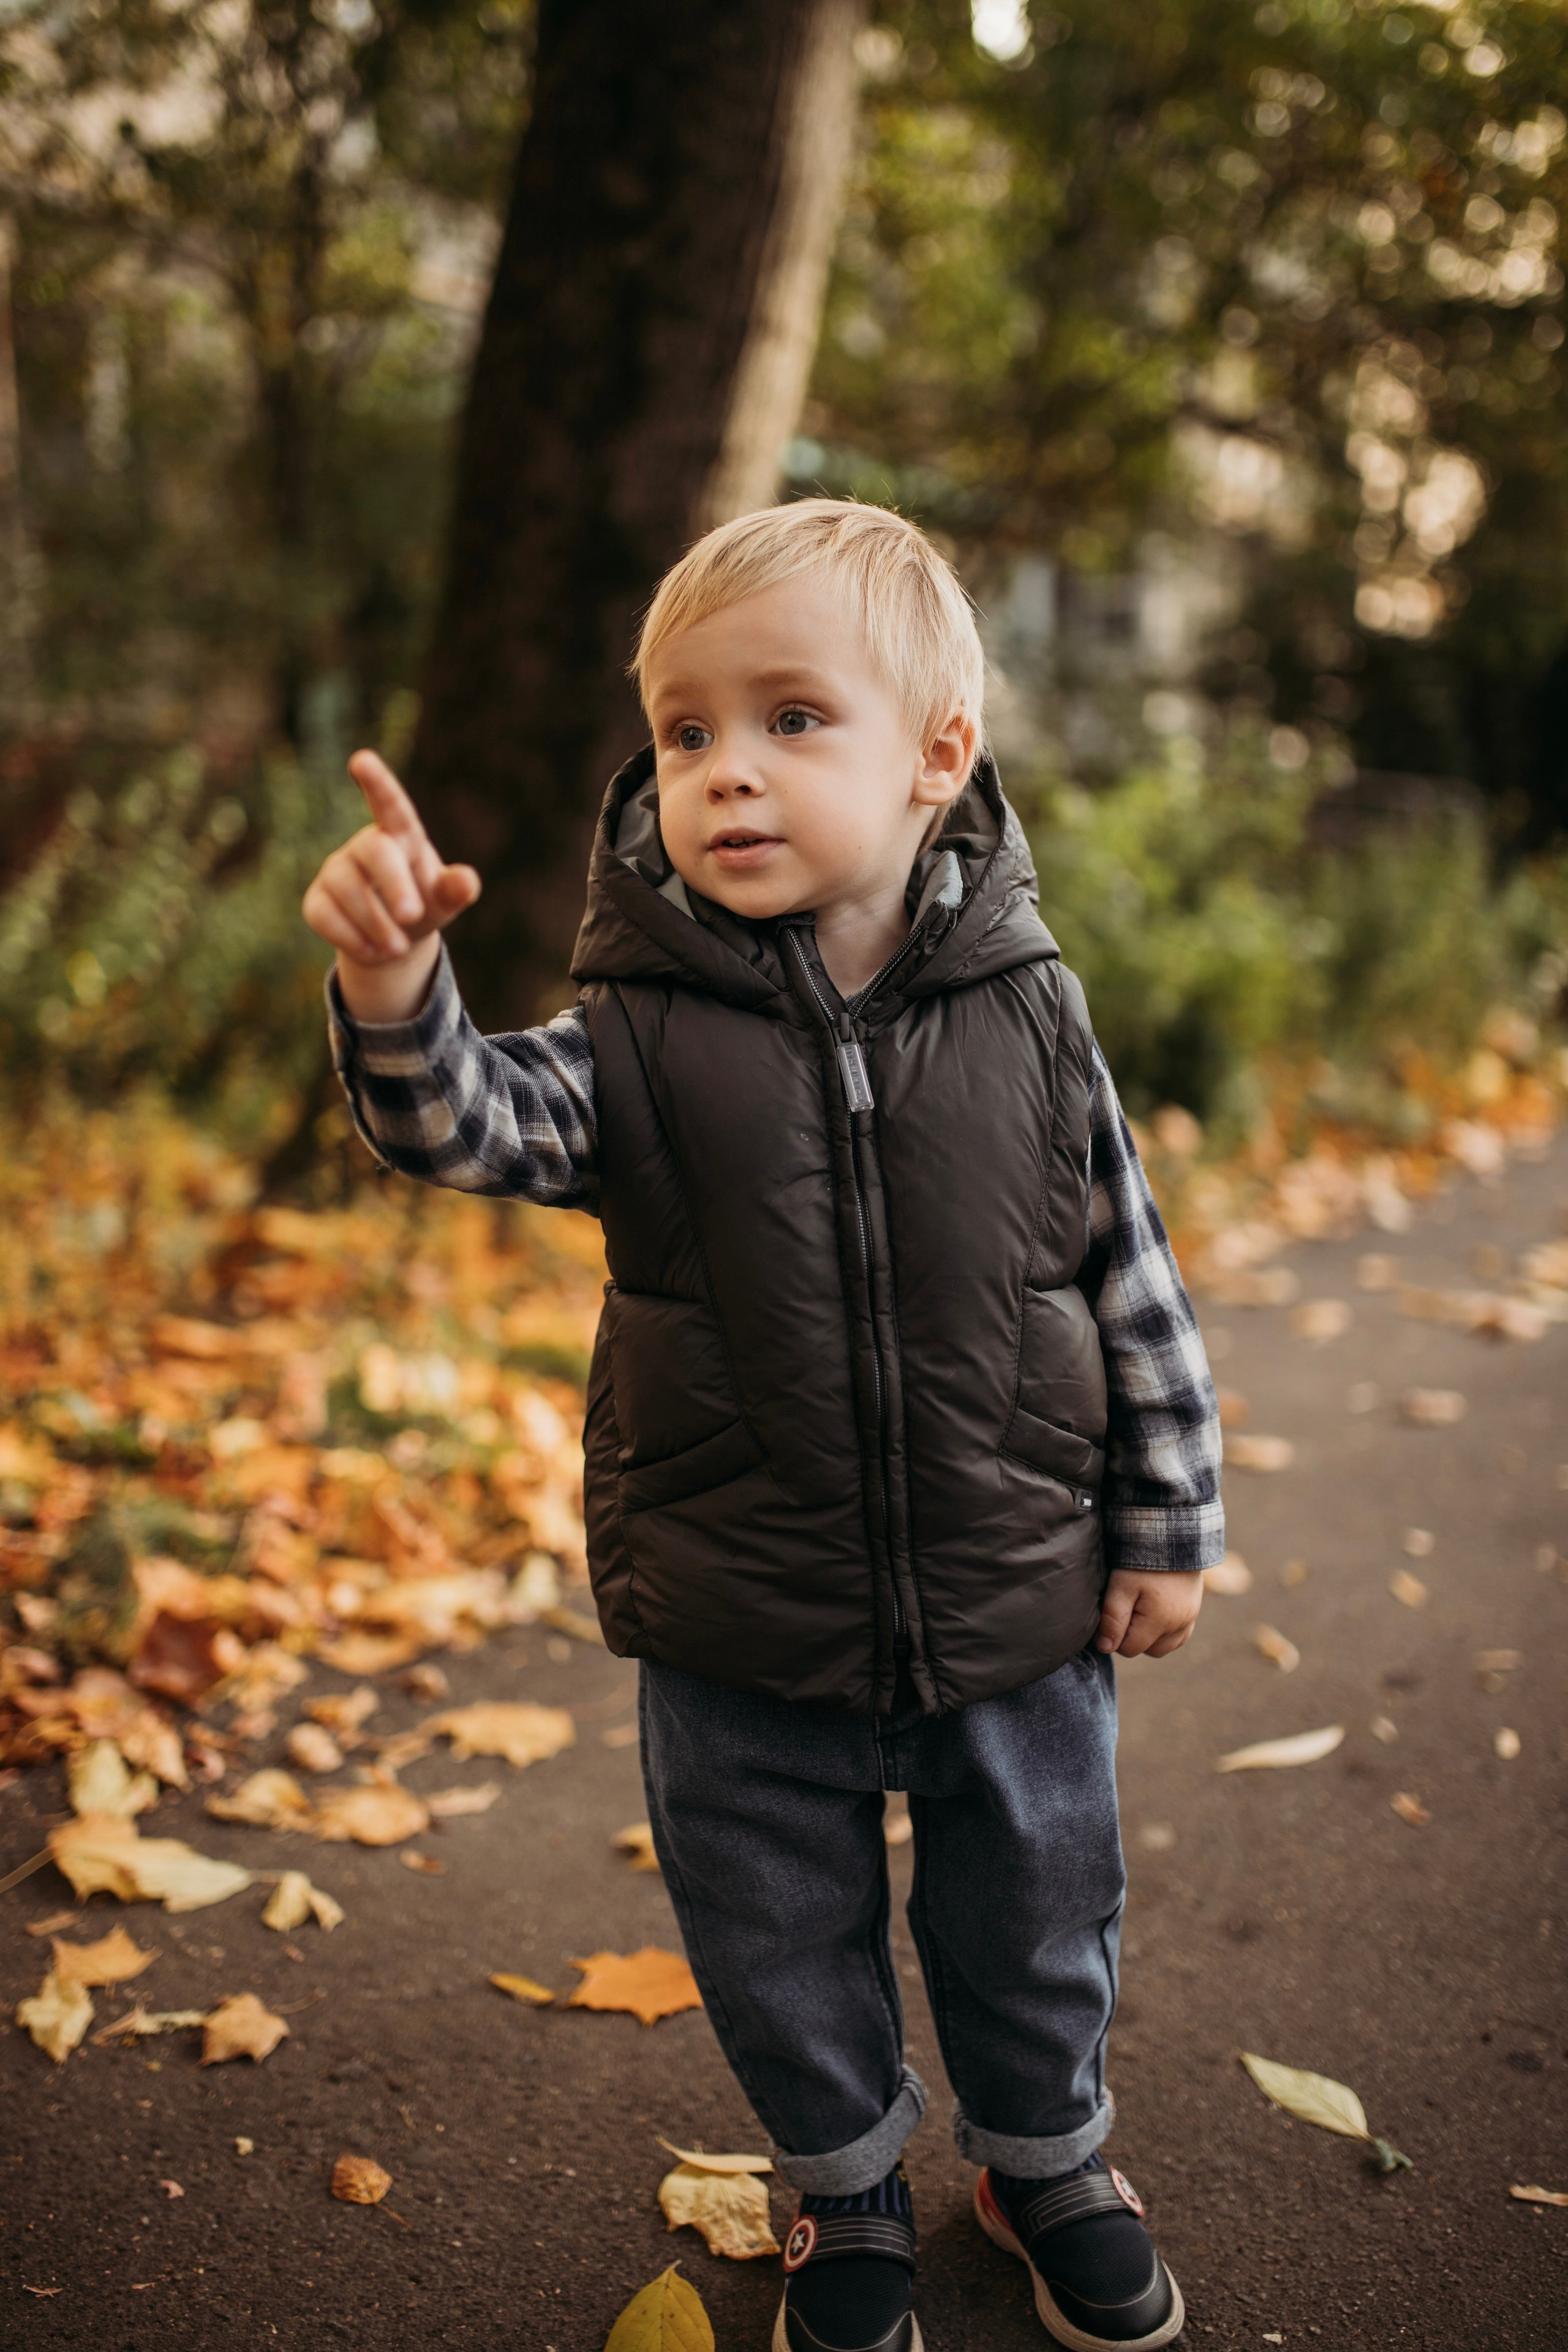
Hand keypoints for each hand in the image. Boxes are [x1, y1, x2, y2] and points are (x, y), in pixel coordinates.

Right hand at [303, 750, 480, 1020]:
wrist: (394, 940)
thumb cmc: (424, 904)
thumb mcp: (445, 899)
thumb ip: (456, 890)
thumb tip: (468, 883)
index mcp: (401, 836)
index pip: (391, 806)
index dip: (378, 783)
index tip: (361, 760)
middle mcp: (364, 847)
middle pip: (375, 853)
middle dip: (394, 884)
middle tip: (412, 915)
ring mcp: (336, 872)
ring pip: (349, 891)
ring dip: (377, 924)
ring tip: (399, 948)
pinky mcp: (316, 902)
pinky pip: (325, 917)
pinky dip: (352, 939)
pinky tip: (373, 951)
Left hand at [1095, 1568, 1202, 1658]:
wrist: (1172, 1534)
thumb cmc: (1142, 1559)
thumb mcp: (1121, 1586)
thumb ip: (1112, 1619)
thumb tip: (1106, 1648)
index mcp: (1160, 1621)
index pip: (1129, 1649)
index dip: (1115, 1634)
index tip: (1113, 1611)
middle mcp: (1180, 1625)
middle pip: (1148, 1650)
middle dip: (1133, 1637)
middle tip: (1127, 1608)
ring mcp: (1190, 1619)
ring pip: (1164, 1646)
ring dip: (1150, 1636)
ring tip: (1140, 1609)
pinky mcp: (1194, 1611)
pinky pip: (1178, 1636)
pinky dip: (1165, 1631)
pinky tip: (1154, 1612)